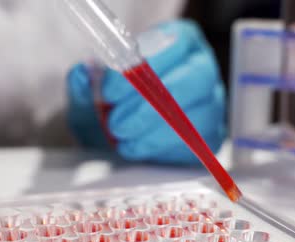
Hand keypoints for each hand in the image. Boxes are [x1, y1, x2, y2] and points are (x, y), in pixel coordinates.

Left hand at [67, 20, 226, 163]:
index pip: (174, 43)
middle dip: (150, 104)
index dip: (144, 65)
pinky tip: (134, 147)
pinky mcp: (211, 134)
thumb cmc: (111, 103)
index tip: (110, 90)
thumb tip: (82, 75)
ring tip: (120, 137)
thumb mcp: (90, 90)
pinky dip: (159, 148)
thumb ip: (84, 82)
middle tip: (115, 123)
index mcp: (178, 41)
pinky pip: (193, 143)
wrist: (117, 134)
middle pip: (195, 79)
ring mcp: (211, 102)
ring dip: (151, 130)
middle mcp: (201, 67)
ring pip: (194, 115)